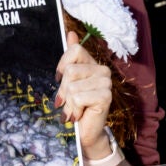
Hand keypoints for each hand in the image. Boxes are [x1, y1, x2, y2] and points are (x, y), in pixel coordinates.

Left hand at [55, 32, 114, 165]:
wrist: (85, 132)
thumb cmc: (76, 107)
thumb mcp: (69, 81)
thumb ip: (71, 58)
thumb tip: (71, 33)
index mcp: (93, 64)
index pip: (75, 50)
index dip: (62, 65)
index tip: (59, 79)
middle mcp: (102, 70)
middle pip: (70, 71)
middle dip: (63, 91)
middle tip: (67, 102)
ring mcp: (106, 83)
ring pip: (72, 86)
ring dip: (68, 103)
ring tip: (73, 110)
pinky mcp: (106, 96)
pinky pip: (78, 97)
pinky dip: (74, 109)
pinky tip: (79, 115)